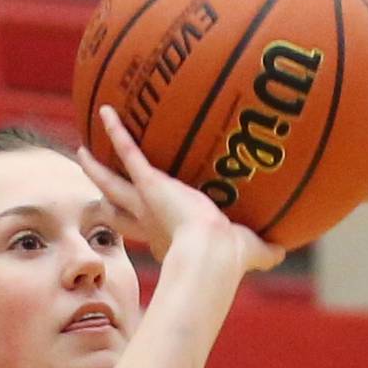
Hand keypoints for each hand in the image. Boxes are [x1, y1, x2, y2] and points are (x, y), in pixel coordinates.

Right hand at [78, 106, 283, 271]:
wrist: (213, 251)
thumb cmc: (230, 257)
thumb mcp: (251, 252)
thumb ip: (266, 251)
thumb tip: (286, 250)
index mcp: (167, 236)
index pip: (144, 231)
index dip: (136, 226)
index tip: (128, 221)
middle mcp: (151, 219)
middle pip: (118, 208)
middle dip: (107, 198)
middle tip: (95, 188)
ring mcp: (147, 201)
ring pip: (112, 182)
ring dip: (96, 168)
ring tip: (81, 153)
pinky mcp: (150, 183)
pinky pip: (129, 151)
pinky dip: (117, 130)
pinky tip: (106, 110)